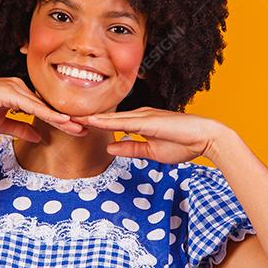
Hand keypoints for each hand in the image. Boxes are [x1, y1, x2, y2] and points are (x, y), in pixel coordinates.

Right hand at [0, 78, 85, 140]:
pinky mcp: (10, 92)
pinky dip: (48, 114)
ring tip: (80, 128)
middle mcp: (20, 88)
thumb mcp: (0, 126)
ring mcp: (16, 88)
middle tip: (87, 129)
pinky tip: (62, 121)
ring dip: (62, 118)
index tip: (76, 130)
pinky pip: (33, 105)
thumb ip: (19, 129)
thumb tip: (39, 136)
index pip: (44, 109)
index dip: (60, 120)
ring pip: (44, 106)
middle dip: (68, 118)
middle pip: (49, 106)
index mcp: (19, 94)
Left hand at [70, 107, 223, 163]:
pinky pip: (121, 121)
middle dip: (84, 119)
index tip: (74, 125)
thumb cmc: (183, 144)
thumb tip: (111, 148)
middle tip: (62, 117)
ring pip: (109, 117)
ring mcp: (142, 116)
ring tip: (68, 118)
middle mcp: (138, 115)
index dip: (91, 124)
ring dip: (89, 118)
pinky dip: (105, 121)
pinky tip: (90, 121)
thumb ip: (131, 149)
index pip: (110, 123)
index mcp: (139, 122)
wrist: (205, 138)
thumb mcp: (151, 152)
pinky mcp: (147, 120)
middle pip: (105, 118)